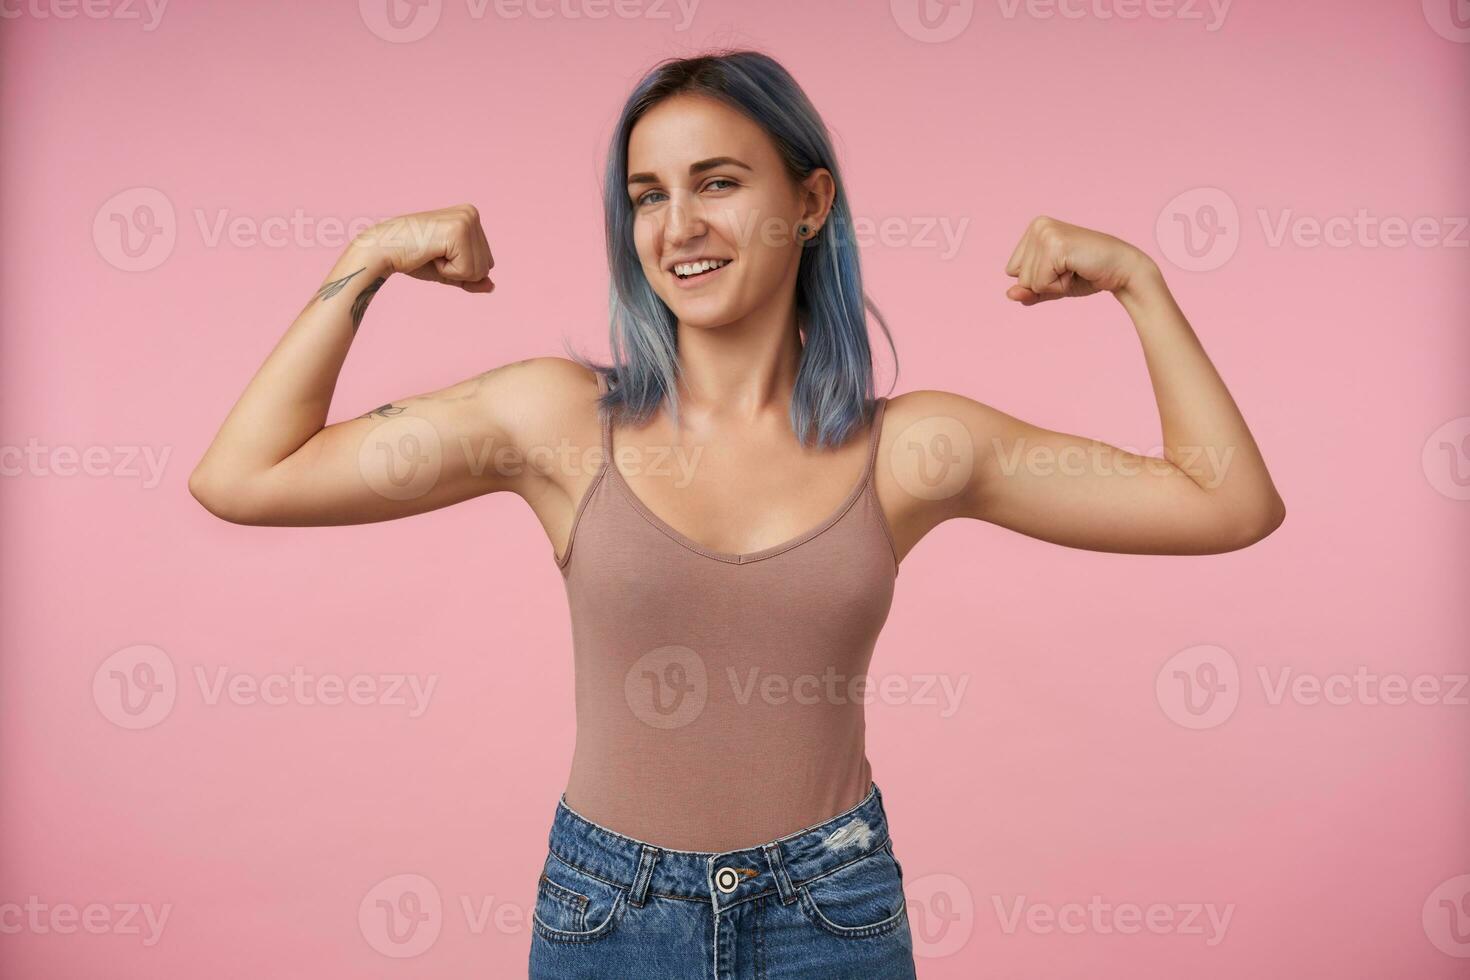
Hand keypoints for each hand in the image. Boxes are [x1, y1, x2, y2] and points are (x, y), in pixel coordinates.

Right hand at [353, 204, 494, 291]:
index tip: (437, 253)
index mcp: (471, 217)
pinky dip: (447, 271)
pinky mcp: (458, 231)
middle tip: (433, 254)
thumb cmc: (412, 258)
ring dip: (453, 271)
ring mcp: (466, 220)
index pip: (487, 262)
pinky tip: (431, 253)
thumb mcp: (449, 270)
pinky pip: (467, 270)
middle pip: (487, 266)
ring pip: (479, 270)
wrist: (383, 250)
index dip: (461, 269)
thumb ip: (471, 279)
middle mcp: (471, 213)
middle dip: (459, 271)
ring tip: (431, 252)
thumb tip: (492, 286)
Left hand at [1003, 216, 1152, 304]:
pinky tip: (1076, 270)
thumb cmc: (1088, 275)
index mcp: (1034, 228)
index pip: (1012, 270)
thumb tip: (1009, 294)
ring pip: (1028, 282)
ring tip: (1075, 269)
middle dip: (1045, 283)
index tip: (1063, 268)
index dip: (1037, 280)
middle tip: (1072, 270)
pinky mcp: (1055, 245)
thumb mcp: (1052, 285)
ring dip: (1053, 285)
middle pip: (1018, 276)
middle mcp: (1038, 225)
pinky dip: (1059, 287)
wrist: (1122, 270)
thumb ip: (1029, 291)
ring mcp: (1045, 233)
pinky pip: (1040, 283)